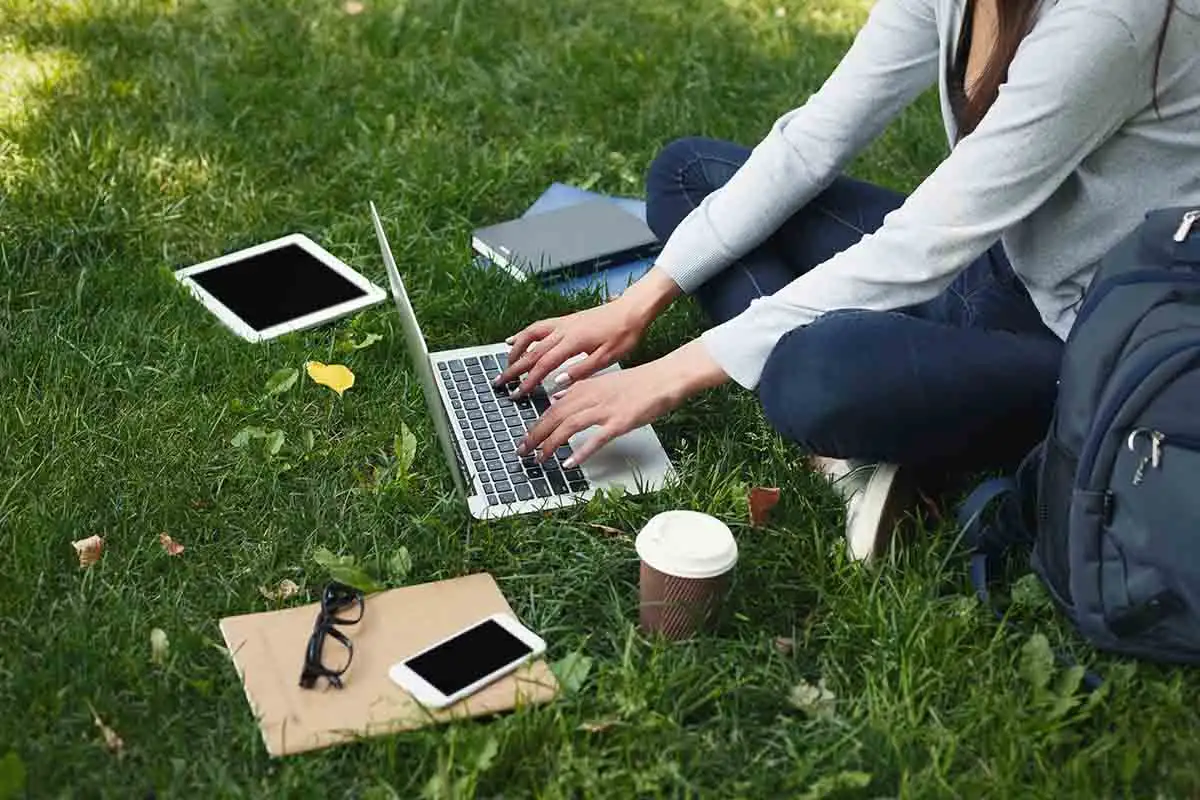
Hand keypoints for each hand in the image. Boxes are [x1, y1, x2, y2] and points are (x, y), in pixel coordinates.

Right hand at [495, 268, 680, 397]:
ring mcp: (562, 323)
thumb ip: (581, 371)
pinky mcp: (566, 320)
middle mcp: (563, 331)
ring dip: (515, 350)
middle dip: (513, 369)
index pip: (543, 365)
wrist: (632, 310)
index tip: (518, 393)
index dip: (528, 381)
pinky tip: (515, 339)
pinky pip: (538, 326)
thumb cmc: (623, 334)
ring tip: (505, 364)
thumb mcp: (607, 358)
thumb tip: (558, 383)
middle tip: (499, 382)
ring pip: (530, 336)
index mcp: (572, 342)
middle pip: (531, 351)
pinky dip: (524, 334)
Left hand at [517, 340, 728, 466]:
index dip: (535, 425)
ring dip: (550, 444)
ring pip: (568, 427)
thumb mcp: (602, 381)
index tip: (524, 439)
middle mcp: (590, 397)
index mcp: (585, 387)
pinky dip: (581, 451)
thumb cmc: (637, 382)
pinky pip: (595, 439)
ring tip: (539, 459)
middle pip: (554, 417)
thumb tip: (555, 398)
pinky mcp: (619, 422)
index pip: (552, 408)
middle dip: (534, 436)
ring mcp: (605, 410)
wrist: (663, 378)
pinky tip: (570, 463)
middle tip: (522, 452)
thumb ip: (577, 390)